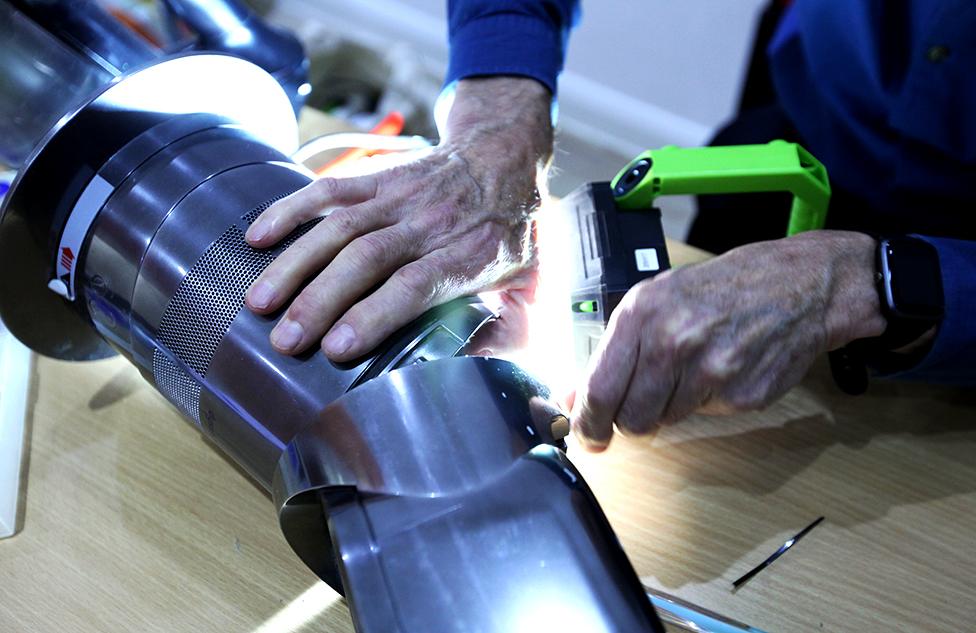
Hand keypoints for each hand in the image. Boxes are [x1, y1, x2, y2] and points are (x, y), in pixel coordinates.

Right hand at [244, 77, 552, 360]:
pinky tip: (258, 236)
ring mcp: (398, 198)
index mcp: (468, 256)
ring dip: (295, 264)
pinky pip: (328, 189)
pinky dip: (291, 209)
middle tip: (284, 341)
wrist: (504, 154)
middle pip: (366, 260)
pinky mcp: (376, 178)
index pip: (413, 286)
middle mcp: (428, 224)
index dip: (373, 315)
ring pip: (339, 227)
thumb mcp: (536, 285)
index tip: (336, 348)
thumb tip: (479, 378)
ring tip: (259, 302)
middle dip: (319, 301)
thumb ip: (514, 333)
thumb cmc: (516, 229)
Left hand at [570, 231, 885, 450]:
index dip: (588, 422)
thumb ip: (614, 350)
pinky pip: (704, 416)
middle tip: (638, 408)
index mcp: (641, 314)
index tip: (586, 436)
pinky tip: (720, 370)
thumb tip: (575, 397)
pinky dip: (706, 402)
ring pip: (665, 420)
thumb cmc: (719, 290)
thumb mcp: (656, 301)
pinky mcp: (740, 395)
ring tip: (689, 371)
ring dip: (669, 407)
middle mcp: (672, 342)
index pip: (600, 389)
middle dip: (629, 421)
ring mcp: (709, 371)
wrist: (795, 286)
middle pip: (630, 417)